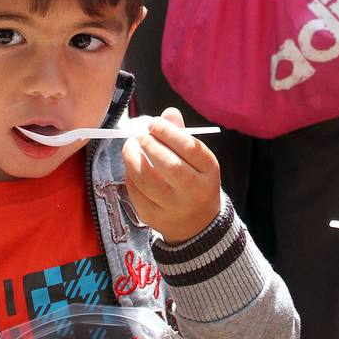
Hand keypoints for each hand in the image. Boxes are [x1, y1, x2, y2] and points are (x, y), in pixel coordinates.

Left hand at [123, 108, 222, 244]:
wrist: (198, 225)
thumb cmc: (195, 182)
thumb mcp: (198, 160)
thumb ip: (182, 135)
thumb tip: (167, 113)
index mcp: (209, 172)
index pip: (190, 148)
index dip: (169, 132)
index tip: (154, 123)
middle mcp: (194, 192)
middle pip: (169, 165)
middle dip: (149, 144)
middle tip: (139, 135)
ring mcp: (174, 208)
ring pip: (147, 180)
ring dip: (132, 158)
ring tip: (130, 146)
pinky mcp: (154, 218)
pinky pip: (136, 193)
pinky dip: (130, 175)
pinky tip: (130, 166)